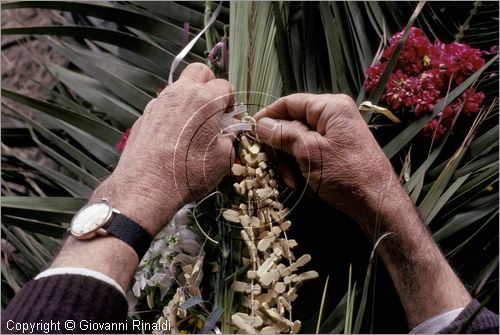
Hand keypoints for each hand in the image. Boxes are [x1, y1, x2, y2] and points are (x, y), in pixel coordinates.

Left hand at [94, 63, 234, 234]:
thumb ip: (229, 137)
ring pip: (178, 87)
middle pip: (199, 71)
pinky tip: (172, 137)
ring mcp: (158, 103)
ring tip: (192, 125)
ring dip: (189, 98)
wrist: (147, 187)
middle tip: (211, 109)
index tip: (229, 117)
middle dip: (209, 84)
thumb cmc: (190, 172)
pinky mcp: (143, 116)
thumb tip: (228, 130)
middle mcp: (180, 93)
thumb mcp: (223, 158)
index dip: (230, 101)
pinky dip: (172, 113)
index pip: (225, 85)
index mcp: (205, 100)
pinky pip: (163, 105)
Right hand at [255, 93, 393, 224]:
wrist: (376, 203)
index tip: (251, 131)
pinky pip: (309, 156)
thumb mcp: (308, 152)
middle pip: (292, 125)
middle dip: (281, 149)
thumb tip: (260, 125)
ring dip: (290, 164)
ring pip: (297, 144)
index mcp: (330, 107)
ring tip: (295, 182)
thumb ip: (282, 134)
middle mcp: (333, 117)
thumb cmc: (345, 173)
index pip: (290, 102)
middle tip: (274, 168)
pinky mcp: (335, 154)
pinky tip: (305, 186)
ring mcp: (334, 137)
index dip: (268, 116)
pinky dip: (302, 170)